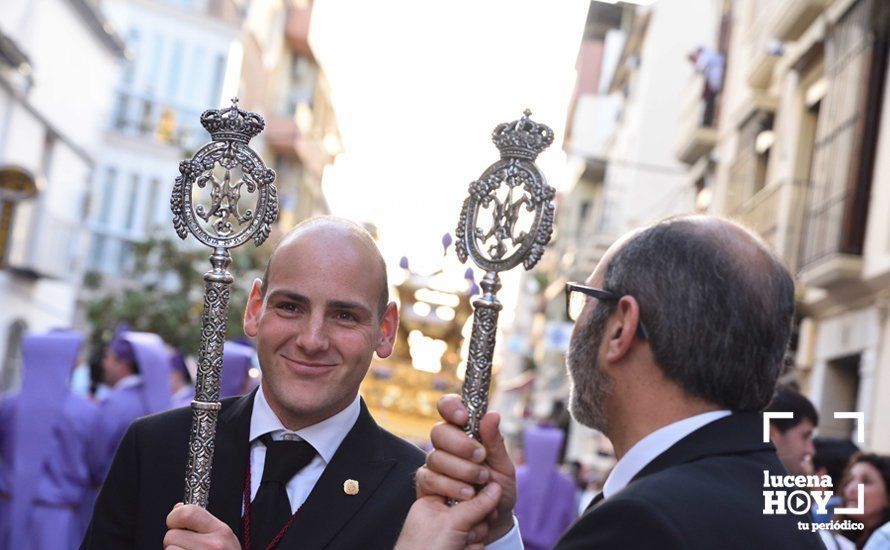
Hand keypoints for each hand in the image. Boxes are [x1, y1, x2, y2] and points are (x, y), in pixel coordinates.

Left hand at [164, 503, 240, 549]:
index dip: (175, 517)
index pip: (187, 513)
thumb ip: (202, 522)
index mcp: (221, 531)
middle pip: (171, 535)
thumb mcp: (224, 538)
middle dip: (175, 541)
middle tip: (187, 547)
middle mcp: (212, 546)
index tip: (176, 522)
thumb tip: (178, 508)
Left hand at [395, 482, 501, 549]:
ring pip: (478, 530)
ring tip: (459, 546)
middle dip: (474, 524)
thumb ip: (476, 504)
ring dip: (474, 539)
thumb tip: (494, 488)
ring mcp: (450, 537)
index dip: (473, 495)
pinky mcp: (458, 549)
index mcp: (432, 504)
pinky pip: (477, 545)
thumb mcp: (452, 522)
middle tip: (466, 531)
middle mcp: (441, 519)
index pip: (461, 490)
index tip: (483, 496)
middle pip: (474, 511)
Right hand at [416, 394, 516, 542]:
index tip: (463, 417)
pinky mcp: (426, 485)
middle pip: (439, 431)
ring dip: (461, 469)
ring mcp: (434, 464)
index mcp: (464, 432)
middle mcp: (446, 445)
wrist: (493, 522)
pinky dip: (450, 486)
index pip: (448, 407)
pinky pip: (429, 478)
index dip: (451, 407)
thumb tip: (492, 414)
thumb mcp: (504, 466)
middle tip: (480, 457)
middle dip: (460, 444)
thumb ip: (495, 442)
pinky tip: (466, 494)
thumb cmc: (498, 490)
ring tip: (481, 481)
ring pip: (435, 456)